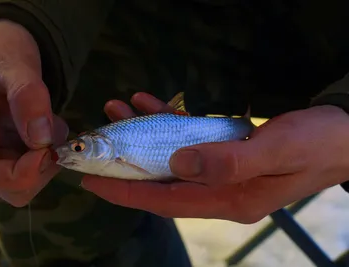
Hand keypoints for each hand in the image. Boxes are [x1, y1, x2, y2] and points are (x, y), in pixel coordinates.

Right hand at [0, 20, 67, 206]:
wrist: (1, 45)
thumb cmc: (0, 48)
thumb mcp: (13, 63)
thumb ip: (26, 96)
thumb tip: (40, 137)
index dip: (18, 174)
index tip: (46, 152)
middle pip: (8, 186)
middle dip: (39, 169)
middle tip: (54, 138)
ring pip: (27, 178)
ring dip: (49, 159)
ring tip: (52, 124)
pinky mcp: (16, 144)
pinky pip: (37, 162)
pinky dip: (52, 150)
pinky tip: (52, 125)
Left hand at [82, 92, 348, 222]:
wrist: (343, 135)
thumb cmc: (315, 144)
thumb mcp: (276, 151)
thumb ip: (228, 161)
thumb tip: (177, 165)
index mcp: (228, 199)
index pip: (164, 201)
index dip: (127, 191)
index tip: (93, 181)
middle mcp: (219, 190)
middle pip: (161, 179)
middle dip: (127, 159)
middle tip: (99, 136)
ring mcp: (222, 173)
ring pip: (171, 157)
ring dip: (143, 134)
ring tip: (119, 109)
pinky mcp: (226, 153)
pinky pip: (189, 141)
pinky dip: (168, 123)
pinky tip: (151, 103)